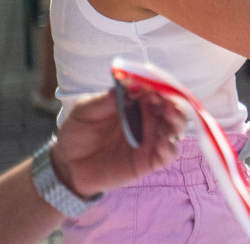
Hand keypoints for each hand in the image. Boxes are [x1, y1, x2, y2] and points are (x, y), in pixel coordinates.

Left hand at [49, 89, 186, 198]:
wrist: (69, 164)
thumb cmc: (78, 132)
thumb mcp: (84, 112)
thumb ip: (103, 101)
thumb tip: (122, 89)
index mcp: (137, 101)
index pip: (155, 89)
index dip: (159, 87)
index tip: (153, 89)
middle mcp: (149, 117)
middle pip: (173, 106)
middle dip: (174, 103)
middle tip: (167, 104)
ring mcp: (151, 138)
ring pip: (176, 128)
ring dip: (178, 121)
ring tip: (170, 118)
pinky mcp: (149, 160)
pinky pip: (168, 154)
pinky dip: (170, 148)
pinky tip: (163, 144)